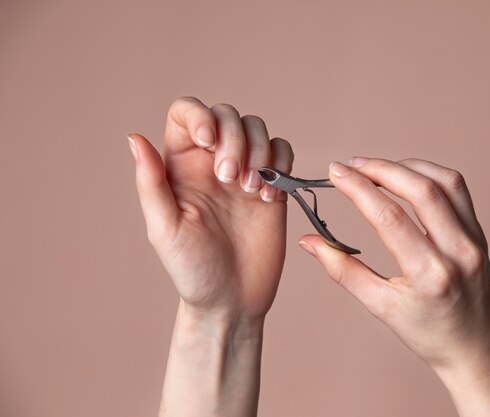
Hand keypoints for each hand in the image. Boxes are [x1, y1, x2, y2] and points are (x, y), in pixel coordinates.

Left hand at [128, 97, 293, 321]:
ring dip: (260, 152)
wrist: (232, 300)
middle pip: (228, 115)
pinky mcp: (273, 187)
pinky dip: (281, 165)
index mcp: (180, 165)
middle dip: (234, 139)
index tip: (209, 141)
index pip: (186, 112)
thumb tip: (134, 138)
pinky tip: (270, 198)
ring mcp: (245, 173)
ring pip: (258, 128)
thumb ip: (150, 183)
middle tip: (230, 180)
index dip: (200, 115)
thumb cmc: (192, 270)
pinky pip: (283, 152)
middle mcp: (212, 162)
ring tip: (252, 190)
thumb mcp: (164, 228)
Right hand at [298, 157, 489, 415]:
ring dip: (407, 166)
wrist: (476, 351)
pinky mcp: (480, 234)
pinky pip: (458, 191)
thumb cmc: (429, 334)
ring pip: (444, 181)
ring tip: (376, 167)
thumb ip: (342, 270)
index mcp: (429, 275)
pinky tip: (407, 176)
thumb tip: (310, 241)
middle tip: (351, 165)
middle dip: (381, 168)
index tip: (336, 173)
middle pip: (421, 189)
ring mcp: (474, 240)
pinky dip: (430, 174)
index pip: (389, 216)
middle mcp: (458, 252)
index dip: (358, 188)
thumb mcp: (380, 307)